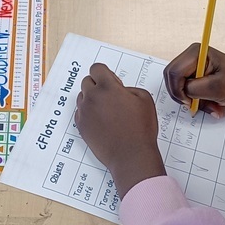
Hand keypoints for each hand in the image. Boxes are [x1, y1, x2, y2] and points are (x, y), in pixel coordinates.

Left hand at [76, 63, 165, 198]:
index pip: (96, 68)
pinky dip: (88, 114)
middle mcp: (92, 97)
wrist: (131, 156)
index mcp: (107, 87)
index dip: (105, 74)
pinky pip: (80, 112)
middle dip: (98, 86)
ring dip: (92, 99)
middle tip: (111, 98)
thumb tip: (119, 90)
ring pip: (82, 97)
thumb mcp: (144, 98)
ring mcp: (85, 112)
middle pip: (87, 81)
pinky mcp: (81, 126)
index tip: (112, 82)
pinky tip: (101, 121)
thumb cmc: (140, 129)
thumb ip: (129, 88)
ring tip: (106, 111)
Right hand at [163, 44, 224, 116]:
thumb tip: (182, 95)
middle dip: (183, 95)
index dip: (178, 90)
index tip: (190, 103)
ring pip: (179, 85)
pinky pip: (187, 88)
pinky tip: (211, 105)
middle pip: (173, 78)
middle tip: (196, 107)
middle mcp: (191, 55)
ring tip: (211, 107)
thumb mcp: (215, 88)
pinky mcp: (197, 73)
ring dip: (192, 100)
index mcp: (195, 52)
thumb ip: (193, 90)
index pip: (174, 72)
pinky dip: (197, 99)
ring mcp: (193, 64)